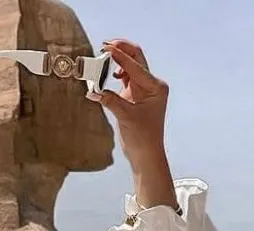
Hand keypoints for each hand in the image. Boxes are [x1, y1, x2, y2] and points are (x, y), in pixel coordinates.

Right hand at [97, 40, 168, 164]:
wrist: (146, 154)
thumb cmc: (142, 138)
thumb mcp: (125, 116)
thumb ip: (109, 100)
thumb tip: (92, 89)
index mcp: (155, 87)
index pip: (135, 65)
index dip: (119, 56)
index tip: (105, 48)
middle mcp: (152, 85)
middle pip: (135, 58)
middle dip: (120, 50)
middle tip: (104, 46)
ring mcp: (144, 89)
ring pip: (129, 66)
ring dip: (116, 61)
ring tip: (101, 59)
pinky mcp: (135, 94)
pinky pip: (124, 76)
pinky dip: (114, 72)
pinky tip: (105, 74)